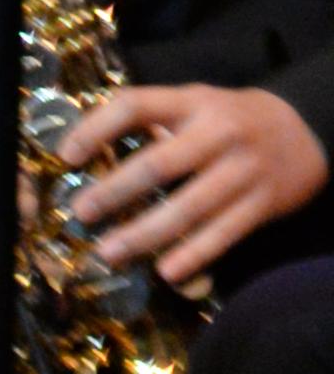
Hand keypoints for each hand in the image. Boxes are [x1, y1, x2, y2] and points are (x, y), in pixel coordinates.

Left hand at [59, 79, 329, 289]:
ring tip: (109, 252)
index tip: (65, 156)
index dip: (94, 128)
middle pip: (159, 165)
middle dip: (114, 191)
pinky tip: (166, 271)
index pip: (134, 106)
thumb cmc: (229, 119)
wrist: (306, 131)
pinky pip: (224, 233)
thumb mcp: (193, 103)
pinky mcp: (263, 203)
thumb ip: (152, 120)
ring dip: (145, 233)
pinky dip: (194, 254)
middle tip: (81, 213)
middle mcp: (218, 134)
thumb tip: (87, 149)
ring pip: (189, 207)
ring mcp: (243, 171)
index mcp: (191, 102)